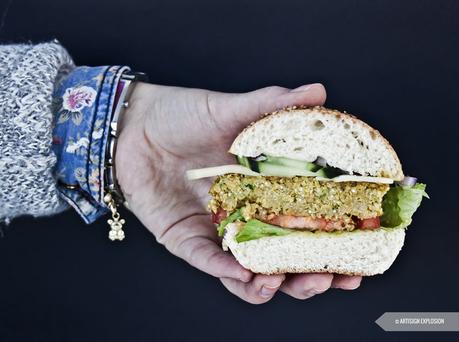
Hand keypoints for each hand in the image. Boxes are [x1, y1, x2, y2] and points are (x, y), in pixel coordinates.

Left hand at [115, 82, 361, 303]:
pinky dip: (229, 272)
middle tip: (330, 276)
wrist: (135, 126)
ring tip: (288, 281)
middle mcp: (246, 216)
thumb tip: (318, 92)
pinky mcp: (187, 241)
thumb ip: (272, 105)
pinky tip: (246, 273)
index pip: (307, 225)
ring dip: (273, 285)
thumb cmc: (183, 115)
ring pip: (250, 273)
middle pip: (284, 259)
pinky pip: (210, 264)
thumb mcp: (232, 110)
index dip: (335, 242)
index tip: (363, 252)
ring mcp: (217, 231)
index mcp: (264, 190)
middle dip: (310, 275)